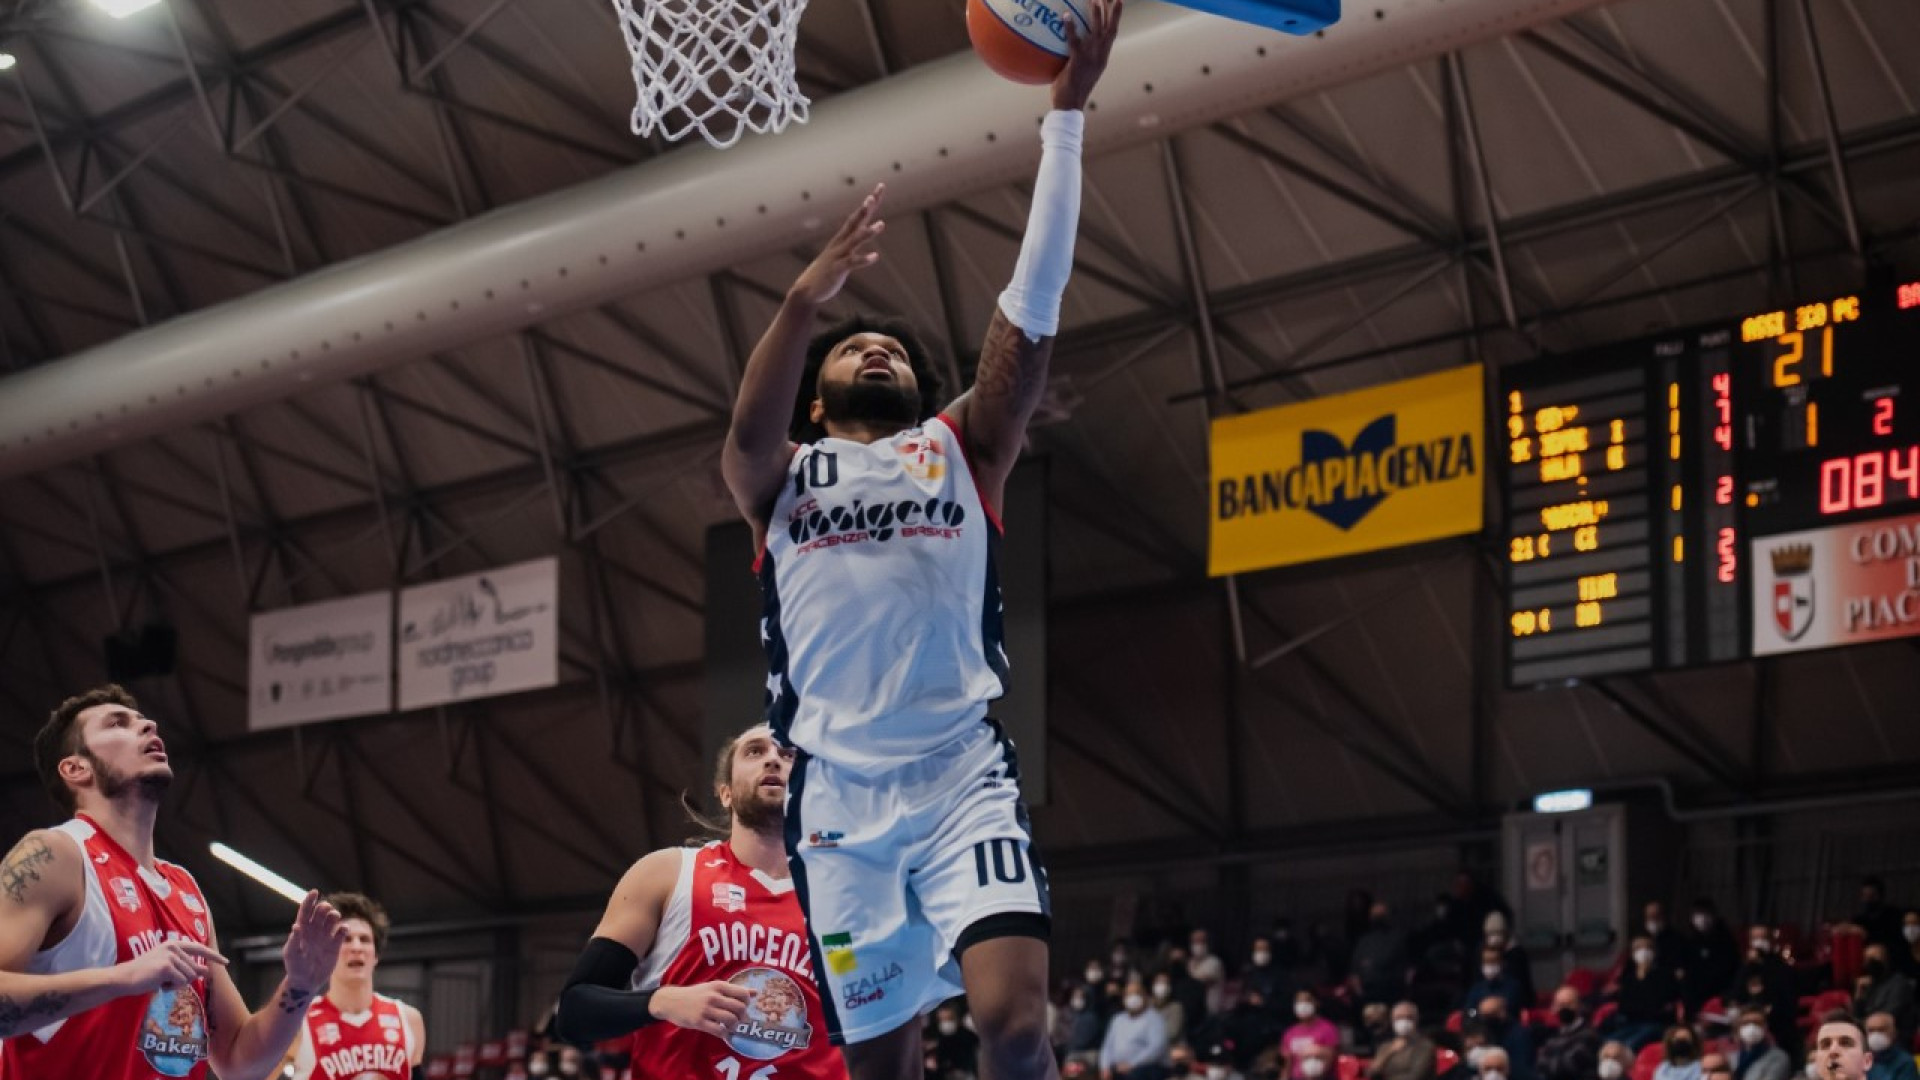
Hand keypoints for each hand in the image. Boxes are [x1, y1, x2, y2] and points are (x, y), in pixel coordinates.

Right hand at [118, 938, 228, 995]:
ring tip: (160, 981)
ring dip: (176, 984)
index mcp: (174, 944)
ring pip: (188, 977)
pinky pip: (180, 982)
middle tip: (164, 981)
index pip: (199, 948)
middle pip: (194, 969)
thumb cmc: (145, 975)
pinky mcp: (167, 966)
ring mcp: (170, 956)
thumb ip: (187, 967)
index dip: (214, 956)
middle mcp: (174, 947)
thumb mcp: (168, 969)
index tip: (226, 962)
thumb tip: (207, 970)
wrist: (123, 979)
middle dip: (183, 980)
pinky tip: (158, 985)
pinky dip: (171, 988)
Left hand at [280, 890, 346, 991]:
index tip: (314, 892)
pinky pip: (342, 933)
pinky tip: (343, 929)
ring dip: (335, 915)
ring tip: (335, 917)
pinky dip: (344, 929)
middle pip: (321, 913)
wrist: (306, 981)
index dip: (310, 901)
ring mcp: (325, 937)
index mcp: (302, 930)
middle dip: (324, 908)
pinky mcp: (335, 945)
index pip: (306, 911)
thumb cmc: (295, 967)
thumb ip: (294, 940)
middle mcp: (314, 930)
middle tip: (326, 909)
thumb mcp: (291, 954)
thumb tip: (296, 926)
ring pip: (332, 920)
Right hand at [649, 980, 751, 1037]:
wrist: (671, 1001)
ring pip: (731, 1020)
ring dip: (734, 1026)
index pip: (743, 994)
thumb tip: (756, 993)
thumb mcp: (714, 988)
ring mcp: (706, 1009)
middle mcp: (714, 996)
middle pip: (740, 1008)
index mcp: (719, 986)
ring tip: (730, 1027)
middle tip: (738, 1020)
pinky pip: (719, 1030)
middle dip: (743, 1017)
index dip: (747, 1003)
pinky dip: (725, 1034)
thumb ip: (734, 990)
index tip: (741, 1008)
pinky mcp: (699, 1022)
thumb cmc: (696, 994)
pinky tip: (723, 1032)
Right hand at [788, 185, 885, 306]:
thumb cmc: (826, 272)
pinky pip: (851, 263)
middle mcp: (840, 243)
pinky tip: (875, 257)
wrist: (806, 290)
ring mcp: (838, 256)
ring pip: (854, 241)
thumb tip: (863, 229)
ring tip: (882, 224)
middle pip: (854, 222)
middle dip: (864, 210)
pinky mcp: (837, 270)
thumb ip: (852, 241)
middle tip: (872, 197)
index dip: (870, 203)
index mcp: (842, 238)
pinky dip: (863, 259)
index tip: (880, 187)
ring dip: (868, 232)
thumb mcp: (840, 253)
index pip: (858, 216)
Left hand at [1052, 0, 1121, 110]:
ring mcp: (1090, 58)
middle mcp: (1100, 56)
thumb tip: (1066, 48)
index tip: (1117, 1)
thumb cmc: (1070, 92)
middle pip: (1110, 28)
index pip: (1111, 33)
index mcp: (1102, 58)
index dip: (1115, 17)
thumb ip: (1077, 58)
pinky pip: (1074, 41)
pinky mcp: (1078, 62)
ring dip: (1096, 14)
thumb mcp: (1078, 72)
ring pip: (1096, 31)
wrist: (1070, 106)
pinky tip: (1065, 15)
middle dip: (1112, 10)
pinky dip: (1070, 27)